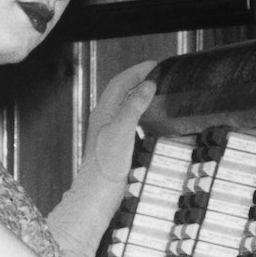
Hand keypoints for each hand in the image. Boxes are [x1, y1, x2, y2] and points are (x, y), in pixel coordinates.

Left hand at [84, 60, 157, 181]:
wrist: (99, 192)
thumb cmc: (106, 164)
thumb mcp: (123, 130)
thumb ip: (134, 106)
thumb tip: (147, 85)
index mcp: (104, 112)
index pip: (120, 83)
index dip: (136, 71)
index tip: (154, 65)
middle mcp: (105, 119)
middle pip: (121, 92)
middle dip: (138, 79)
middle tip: (156, 74)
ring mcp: (110, 132)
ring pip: (124, 105)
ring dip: (139, 95)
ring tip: (155, 90)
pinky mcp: (116, 145)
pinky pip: (129, 120)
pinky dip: (140, 112)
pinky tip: (148, 119)